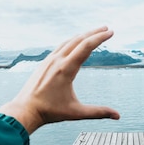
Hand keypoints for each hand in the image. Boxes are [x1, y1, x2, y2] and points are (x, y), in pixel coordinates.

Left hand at [0, 26, 119, 133]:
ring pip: (68, 41)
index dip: (100, 38)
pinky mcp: (44, 63)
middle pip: (78, 40)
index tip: (110, 33)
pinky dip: (71, 41)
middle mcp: (57, 61)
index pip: (86, 47)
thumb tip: (118, 116)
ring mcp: (49, 60)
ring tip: (93, 33)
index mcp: (66, 69)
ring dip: (82, 35)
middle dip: (94, 33)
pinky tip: (75, 43)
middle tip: (106, 28)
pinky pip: (60, 47)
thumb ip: (98, 112)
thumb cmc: (50, 112)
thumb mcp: (77, 113)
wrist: (25, 110)